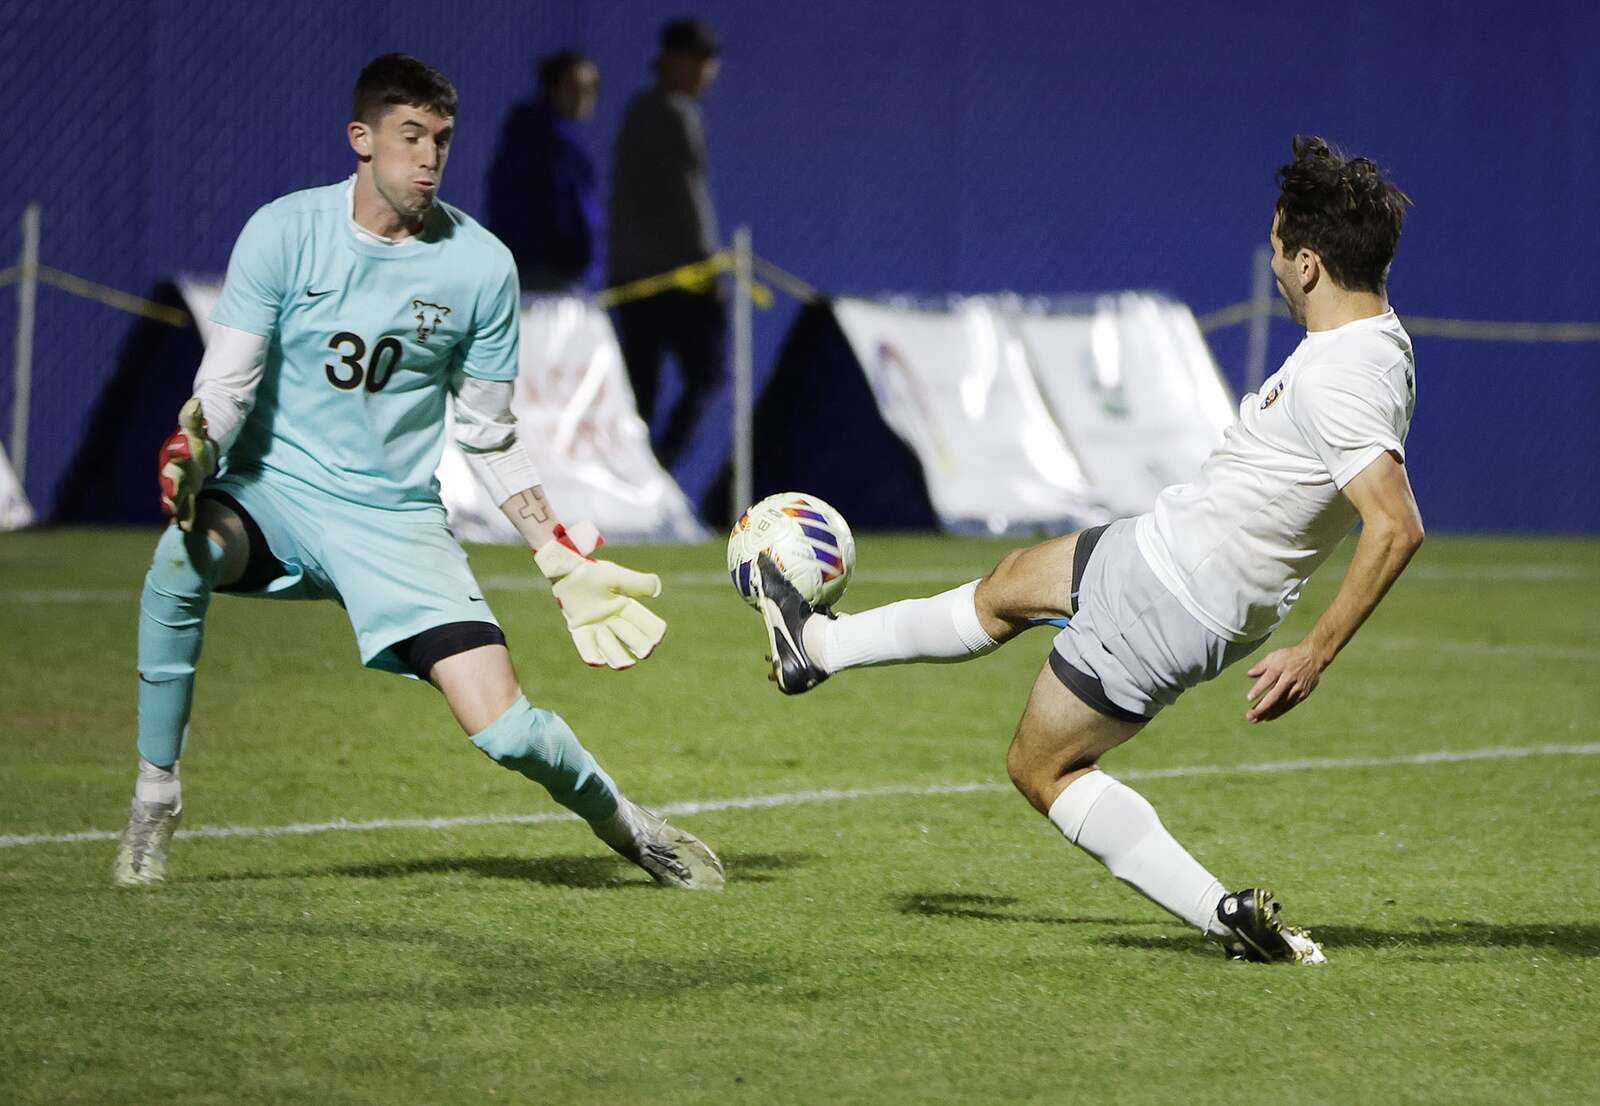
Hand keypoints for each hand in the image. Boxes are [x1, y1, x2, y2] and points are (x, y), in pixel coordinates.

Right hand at [158, 397, 216, 530]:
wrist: (196, 445)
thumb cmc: (196, 437)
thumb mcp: (196, 428)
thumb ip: (194, 418)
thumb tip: (196, 403)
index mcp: (172, 455)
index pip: (171, 465)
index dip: (171, 475)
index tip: (173, 487)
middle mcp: (172, 471)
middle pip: (170, 485)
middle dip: (170, 497)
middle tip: (171, 509)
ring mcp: (178, 483)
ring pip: (176, 498)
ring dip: (177, 510)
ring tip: (180, 524)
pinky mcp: (186, 492)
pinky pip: (184, 505)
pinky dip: (185, 516)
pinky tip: (187, 527)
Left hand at [535, 531, 666, 669]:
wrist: (567, 571)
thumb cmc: (593, 572)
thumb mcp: (617, 576)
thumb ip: (637, 582)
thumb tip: (657, 590)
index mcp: (627, 607)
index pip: (647, 624)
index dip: (655, 631)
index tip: (657, 637)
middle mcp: (614, 620)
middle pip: (633, 640)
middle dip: (640, 646)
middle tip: (645, 651)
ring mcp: (596, 627)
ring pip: (612, 649)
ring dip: (619, 656)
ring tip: (626, 664)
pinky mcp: (579, 629)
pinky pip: (586, 648)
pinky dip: (592, 656)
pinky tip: (597, 662)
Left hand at [1244, 641, 1327, 722]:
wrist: (1313, 658)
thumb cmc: (1290, 657)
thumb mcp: (1275, 656)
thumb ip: (1261, 665)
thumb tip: (1249, 674)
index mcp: (1281, 667)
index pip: (1268, 679)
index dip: (1258, 689)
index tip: (1249, 698)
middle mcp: (1289, 679)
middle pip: (1275, 696)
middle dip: (1262, 707)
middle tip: (1249, 716)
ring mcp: (1297, 688)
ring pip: (1281, 703)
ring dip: (1268, 713)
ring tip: (1255, 720)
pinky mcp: (1303, 694)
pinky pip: (1289, 705)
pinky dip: (1278, 712)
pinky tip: (1268, 717)